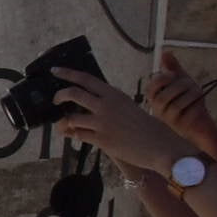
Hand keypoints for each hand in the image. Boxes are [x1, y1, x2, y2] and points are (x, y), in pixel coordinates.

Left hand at [53, 68, 191, 175]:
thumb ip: (110, 104)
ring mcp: (103, 123)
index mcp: (114, 94)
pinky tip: (73, 135)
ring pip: (71, 118)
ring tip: (64, 125)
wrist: (162, 146)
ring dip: (64, 122)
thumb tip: (91, 104)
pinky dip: (73, 135)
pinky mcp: (102, 140)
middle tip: (55, 101)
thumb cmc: (148, 128)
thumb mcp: (129, 107)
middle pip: (73, 94)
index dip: (68, 73)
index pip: (86, 79)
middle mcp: (107, 106)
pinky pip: (78, 135)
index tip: (55, 70)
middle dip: (59, 96)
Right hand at [143, 52, 216, 158]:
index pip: (151, 88)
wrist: (202, 125)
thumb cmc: (189, 103)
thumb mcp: (181, 83)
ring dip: (192, 95)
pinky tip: (200, 106)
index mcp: (155, 100)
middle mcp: (158, 111)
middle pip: (165, 95)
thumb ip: (173, 68)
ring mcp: (169, 121)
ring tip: (198, 95)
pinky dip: (198, 106)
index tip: (174, 75)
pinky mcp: (182, 128)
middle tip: (191, 85)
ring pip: (178, 104)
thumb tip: (165, 52)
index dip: (162, 79)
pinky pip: (189, 113)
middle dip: (182, 86)